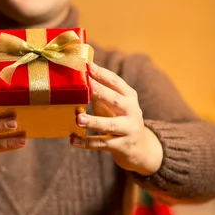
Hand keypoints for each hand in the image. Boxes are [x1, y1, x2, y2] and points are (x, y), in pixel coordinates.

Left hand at [70, 61, 162, 175]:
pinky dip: (86, 142)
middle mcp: (132, 111)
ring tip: (79, 118)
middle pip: (116, 100)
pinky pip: (102, 144)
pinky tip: (73, 140)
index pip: (116, 82)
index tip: (89, 66)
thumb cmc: (121, 121)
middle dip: (102, 93)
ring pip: (109, 125)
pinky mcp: (122, 146)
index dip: (102, 74)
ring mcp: (128, 130)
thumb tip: (80, 79)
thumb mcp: (115, 106)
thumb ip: (101, 94)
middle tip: (88, 86)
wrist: (141, 148)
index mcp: (129, 97)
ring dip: (93, 121)